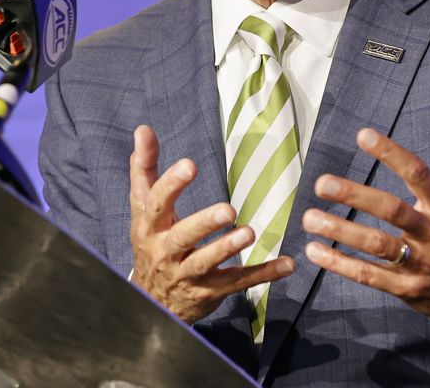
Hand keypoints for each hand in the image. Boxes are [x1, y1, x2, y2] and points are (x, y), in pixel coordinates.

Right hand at [129, 125, 293, 322]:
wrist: (149, 301)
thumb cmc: (150, 242)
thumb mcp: (142, 208)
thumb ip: (144, 168)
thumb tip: (143, 128)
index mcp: (149, 226)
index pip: (156, 203)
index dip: (171, 184)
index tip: (190, 165)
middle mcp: (165, 251)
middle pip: (182, 237)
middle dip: (204, 223)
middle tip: (228, 209)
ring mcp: (186, 275)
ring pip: (206, 262)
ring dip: (228, 248)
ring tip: (249, 232)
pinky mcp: (209, 292)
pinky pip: (237, 282)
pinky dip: (262, 274)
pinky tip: (286, 265)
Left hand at [302, 105, 429, 326]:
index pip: (418, 174)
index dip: (391, 153)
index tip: (363, 135)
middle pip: (392, 211)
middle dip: (355, 196)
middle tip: (321, 183)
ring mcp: (421, 263)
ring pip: (377, 245)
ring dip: (341, 231)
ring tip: (309, 218)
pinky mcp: (408, 289)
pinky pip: (370, 277)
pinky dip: (341, 265)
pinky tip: (314, 251)